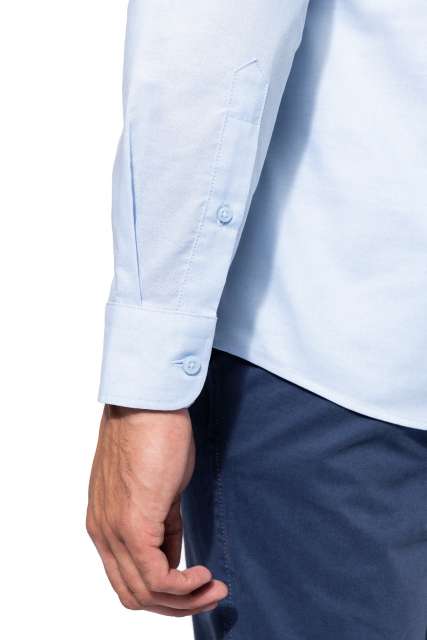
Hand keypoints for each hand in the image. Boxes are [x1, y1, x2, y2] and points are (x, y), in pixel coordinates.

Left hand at [86, 405, 227, 615]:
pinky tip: (206, 574)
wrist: (148, 403)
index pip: (127, 577)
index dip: (164, 591)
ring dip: (185, 600)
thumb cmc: (155, 434)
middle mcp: (103, 532)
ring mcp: (114, 531)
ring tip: (215, 588)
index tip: (197, 582)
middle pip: (133, 594)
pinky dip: (184, 587)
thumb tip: (172, 553)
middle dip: (175, 605)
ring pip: (144, 593)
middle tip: (211, 594)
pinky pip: (157, 577)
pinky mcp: (133, 525)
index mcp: (105, 522)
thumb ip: (161, 523)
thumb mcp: (159, 488)